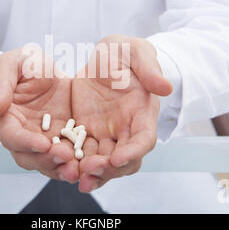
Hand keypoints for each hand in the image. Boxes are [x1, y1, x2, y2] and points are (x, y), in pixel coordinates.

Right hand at [0, 47, 78, 182]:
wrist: (46, 68)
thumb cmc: (23, 62)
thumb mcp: (11, 63)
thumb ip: (0, 83)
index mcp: (3, 117)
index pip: (10, 135)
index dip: (25, 142)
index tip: (43, 144)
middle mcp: (20, 134)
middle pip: (27, 156)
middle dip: (45, 160)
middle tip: (65, 156)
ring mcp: (40, 139)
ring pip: (45, 162)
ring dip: (59, 167)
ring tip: (76, 169)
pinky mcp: (59, 140)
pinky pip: (64, 156)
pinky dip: (73, 164)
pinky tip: (85, 165)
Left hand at [72, 35, 172, 191]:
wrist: (102, 57)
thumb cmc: (123, 52)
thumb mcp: (135, 51)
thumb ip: (149, 67)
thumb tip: (166, 87)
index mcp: (142, 113)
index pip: (144, 139)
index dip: (133, 152)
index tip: (117, 158)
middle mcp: (126, 129)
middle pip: (124, 160)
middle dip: (109, 169)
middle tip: (89, 170)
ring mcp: (107, 134)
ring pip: (103, 163)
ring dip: (92, 173)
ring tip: (75, 177)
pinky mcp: (87, 133)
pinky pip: (82, 153)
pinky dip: (75, 163)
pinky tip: (62, 167)